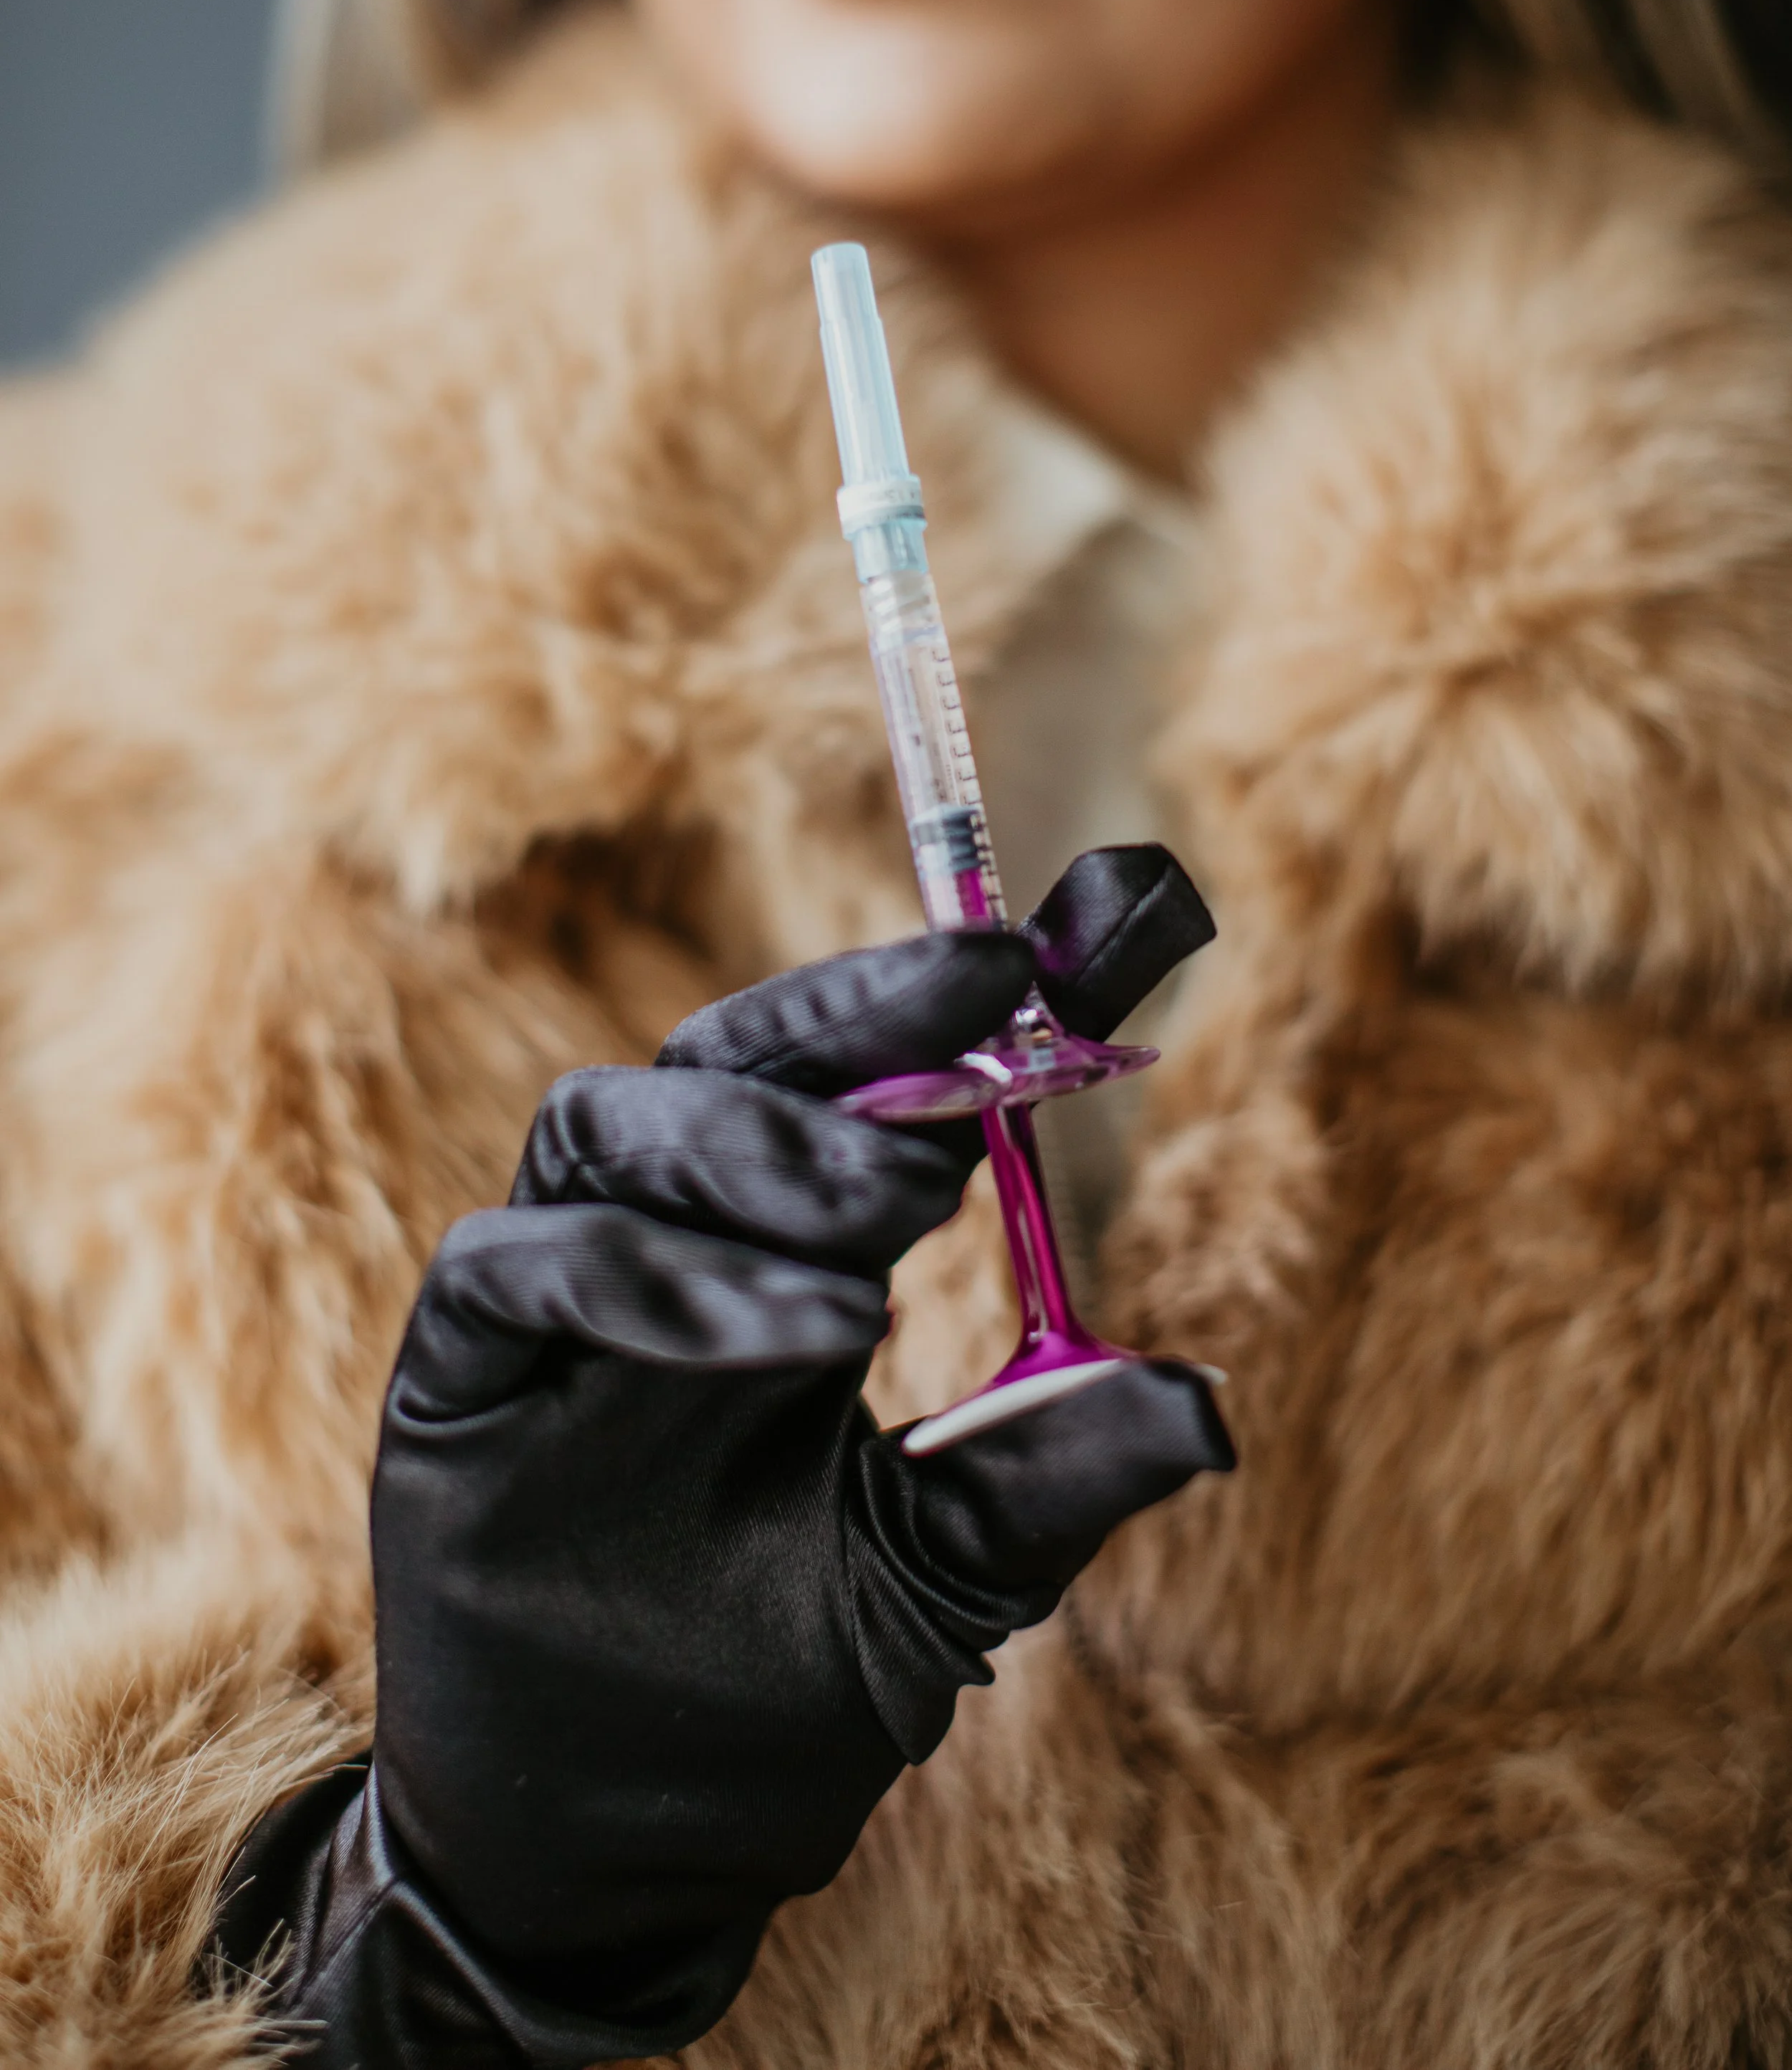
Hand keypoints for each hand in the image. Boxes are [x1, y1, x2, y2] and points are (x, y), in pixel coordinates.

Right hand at [212, 847, 1229, 2069]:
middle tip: (982, 1056)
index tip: (1083, 936)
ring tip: (895, 1220)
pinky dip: (644, 1274)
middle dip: (853, 1020)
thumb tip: (1211, 1403)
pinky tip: (787, 1331)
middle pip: (727, 1055)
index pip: (856, 1079)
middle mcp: (664, 1244)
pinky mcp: (454, 1383)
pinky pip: (511, 1264)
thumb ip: (1053, 1468)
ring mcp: (551, 1307)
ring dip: (763, 1149)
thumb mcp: (949, 1580)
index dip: (949, 999)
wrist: (621, 1864)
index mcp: (780, 1256)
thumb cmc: (780, 1696)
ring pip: (608, 1122)